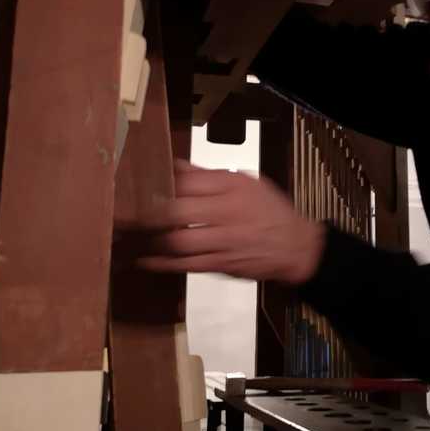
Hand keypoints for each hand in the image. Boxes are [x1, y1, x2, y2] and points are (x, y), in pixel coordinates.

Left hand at [131, 160, 325, 284]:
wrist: (296, 247)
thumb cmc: (271, 212)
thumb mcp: (247, 182)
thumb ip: (210, 175)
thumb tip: (178, 165)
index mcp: (232, 187)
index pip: (187, 181)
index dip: (162, 183)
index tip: (145, 183)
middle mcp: (227, 213)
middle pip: (177, 210)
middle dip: (151, 211)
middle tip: (133, 210)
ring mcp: (223, 241)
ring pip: (178, 240)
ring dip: (153, 238)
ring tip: (138, 234)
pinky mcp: (220, 264)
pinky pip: (186, 265)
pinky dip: (162, 264)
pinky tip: (146, 260)